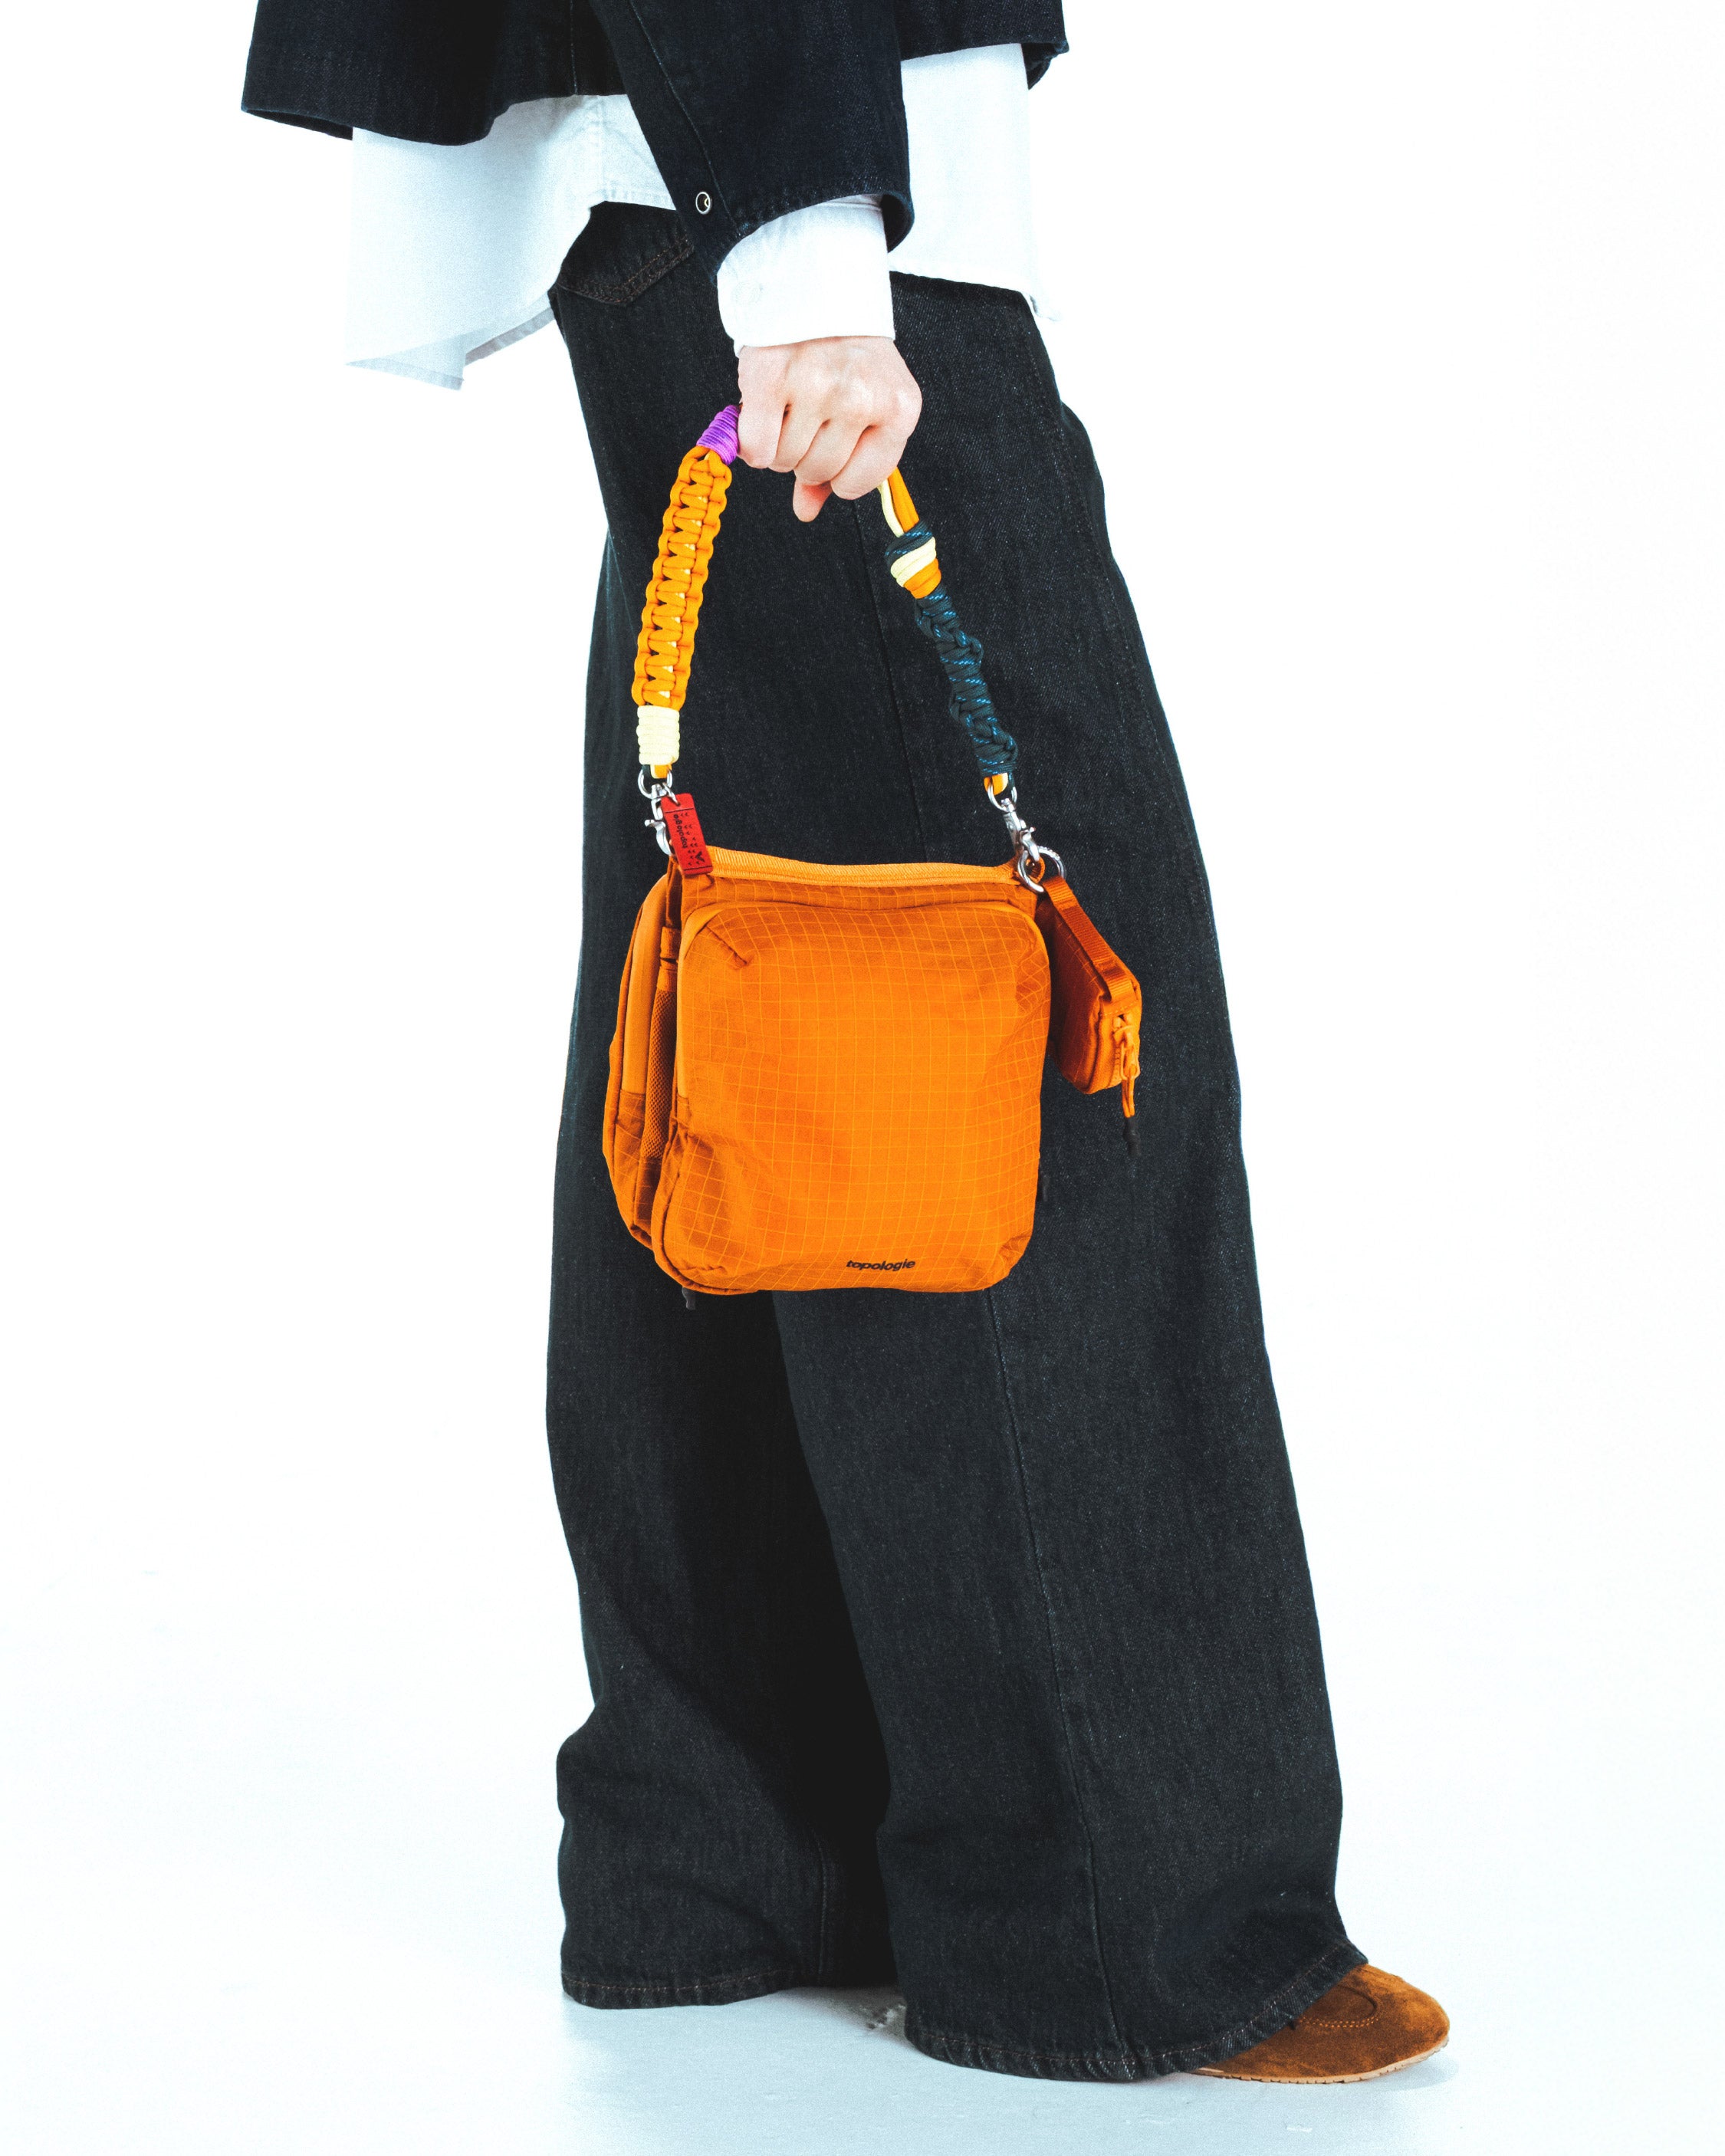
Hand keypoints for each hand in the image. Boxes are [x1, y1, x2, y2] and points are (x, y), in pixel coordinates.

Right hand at [736, 337, 921, 520]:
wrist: (816, 287)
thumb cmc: (845, 358)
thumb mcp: (866, 407)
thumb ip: (844, 465)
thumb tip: (805, 512)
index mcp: (898, 409)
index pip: (857, 484)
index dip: (838, 472)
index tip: (832, 441)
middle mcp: (861, 397)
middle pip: (817, 471)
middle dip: (804, 454)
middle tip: (805, 415)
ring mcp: (816, 385)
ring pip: (784, 461)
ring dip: (777, 443)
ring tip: (787, 404)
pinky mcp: (771, 376)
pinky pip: (756, 447)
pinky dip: (751, 442)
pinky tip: (761, 413)